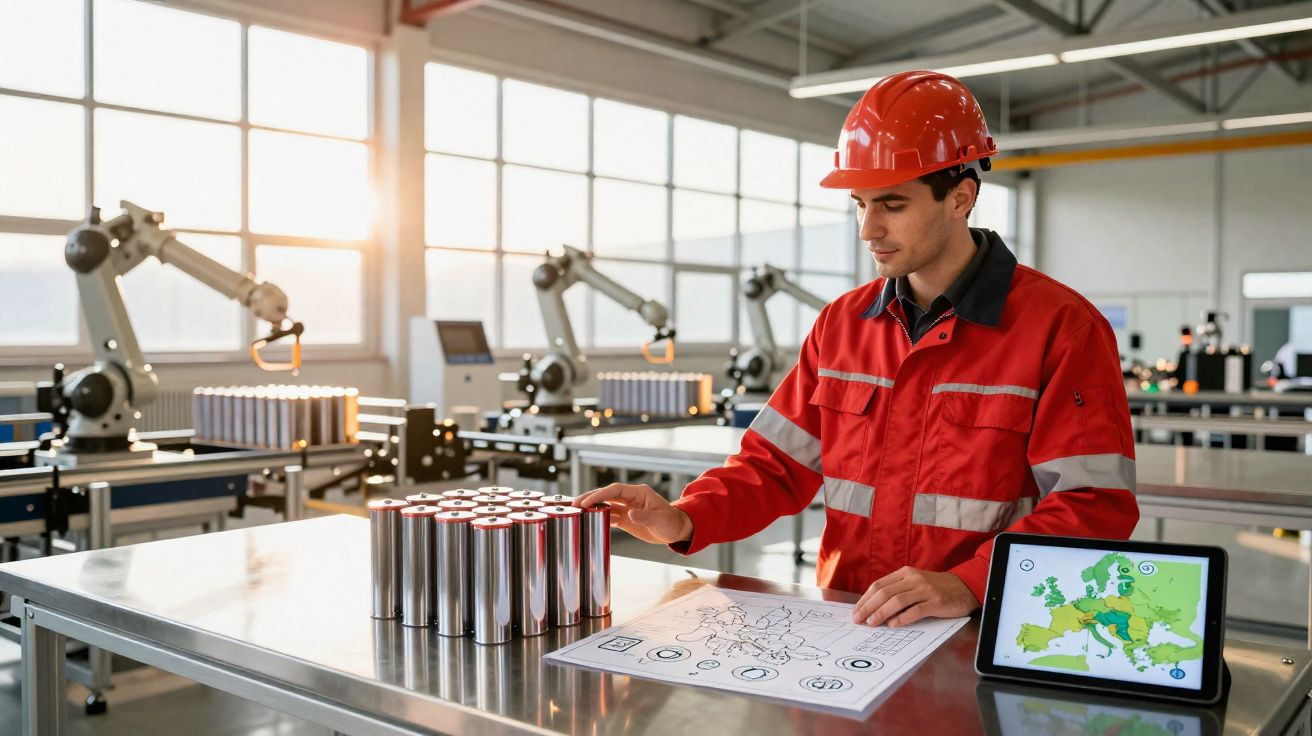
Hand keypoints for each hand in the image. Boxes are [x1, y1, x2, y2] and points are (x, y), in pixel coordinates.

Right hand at [574, 483, 692, 545]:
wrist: (676, 530)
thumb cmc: (671, 522)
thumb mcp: (659, 520)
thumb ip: (644, 517)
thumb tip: (630, 514)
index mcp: (639, 493)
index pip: (615, 490)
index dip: (600, 494)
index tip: (587, 501)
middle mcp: (631, 499)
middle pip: (607, 495)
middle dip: (591, 498)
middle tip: (575, 503)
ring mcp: (627, 509)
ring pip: (606, 505)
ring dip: (592, 508)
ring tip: (577, 511)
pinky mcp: (626, 519)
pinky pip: (610, 516)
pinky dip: (599, 517)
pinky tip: (589, 520)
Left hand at [850, 567, 978, 627]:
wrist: (964, 588)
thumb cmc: (935, 589)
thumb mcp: (915, 583)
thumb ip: (897, 591)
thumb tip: (873, 608)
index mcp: (905, 573)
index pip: (879, 585)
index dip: (865, 599)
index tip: (856, 611)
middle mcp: (914, 579)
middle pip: (885, 592)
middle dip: (868, 607)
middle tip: (858, 619)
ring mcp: (925, 590)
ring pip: (898, 600)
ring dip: (882, 613)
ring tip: (871, 623)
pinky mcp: (936, 601)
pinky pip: (916, 610)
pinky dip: (902, 618)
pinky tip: (893, 625)